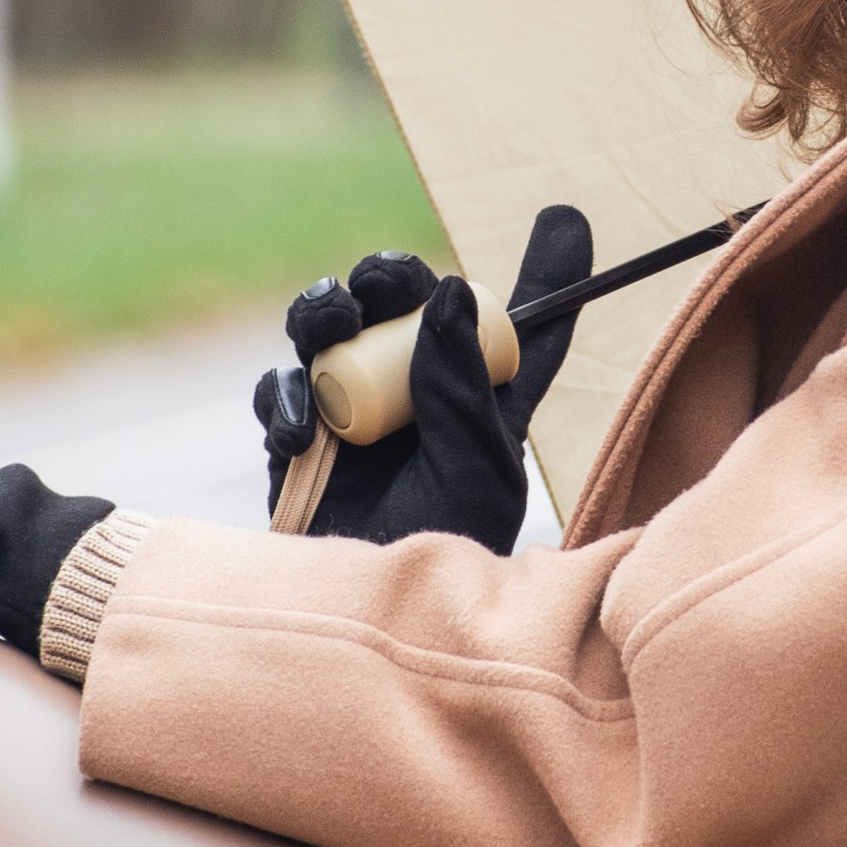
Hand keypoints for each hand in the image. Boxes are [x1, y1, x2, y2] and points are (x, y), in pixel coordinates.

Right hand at [252, 205, 591, 551]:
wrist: (364, 628)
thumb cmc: (441, 558)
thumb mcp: (476, 472)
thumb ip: (462, 385)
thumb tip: (444, 291)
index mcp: (486, 400)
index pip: (525, 328)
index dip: (550, 273)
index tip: (565, 218)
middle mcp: (421, 393)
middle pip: (403, 300)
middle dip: (388, 275)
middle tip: (384, 283)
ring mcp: (354, 412)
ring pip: (330, 326)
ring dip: (324, 312)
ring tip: (327, 330)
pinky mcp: (301, 440)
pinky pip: (281, 390)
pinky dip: (284, 399)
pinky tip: (298, 434)